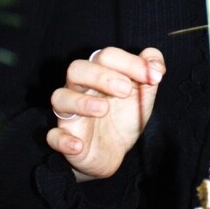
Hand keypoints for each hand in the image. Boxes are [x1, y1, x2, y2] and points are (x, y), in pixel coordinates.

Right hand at [47, 47, 165, 180]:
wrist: (113, 152)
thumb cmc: (123, 116)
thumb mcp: (142, 95)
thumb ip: (149, 73)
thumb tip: (156, 61)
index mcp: (99, 74)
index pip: (106, 56)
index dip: (130, 62)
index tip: (154, 77)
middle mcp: (80, 89)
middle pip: (77, 69)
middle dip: (101, 76)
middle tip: (126, 90)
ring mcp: (70, 113)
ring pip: (61, 98)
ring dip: (81, 102)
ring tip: (104, 109)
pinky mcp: (65, 138)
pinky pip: (53, 136)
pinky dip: (62, 140)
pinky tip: (78, 145)